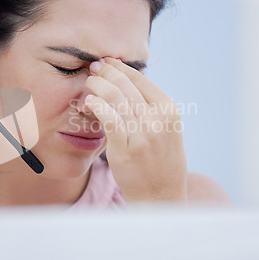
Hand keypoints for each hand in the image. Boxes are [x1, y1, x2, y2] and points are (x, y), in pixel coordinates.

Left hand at [84, 57, 187, 202]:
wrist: (161, 197)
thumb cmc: (160, 163)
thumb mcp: (166, 130)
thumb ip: (151, 108)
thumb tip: (127, 83)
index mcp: (169, 110)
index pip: (141, 79)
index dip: (121, 68)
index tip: (108, 62)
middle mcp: (158, 119)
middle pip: (126, 85)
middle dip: (107, 71)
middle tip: (94, 67)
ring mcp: (143, 134)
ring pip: (115, 98)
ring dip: (98, 85)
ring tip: (89, 82)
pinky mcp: (126, 148)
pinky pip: (108, 118)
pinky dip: (96, 105)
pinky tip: (89, 102)